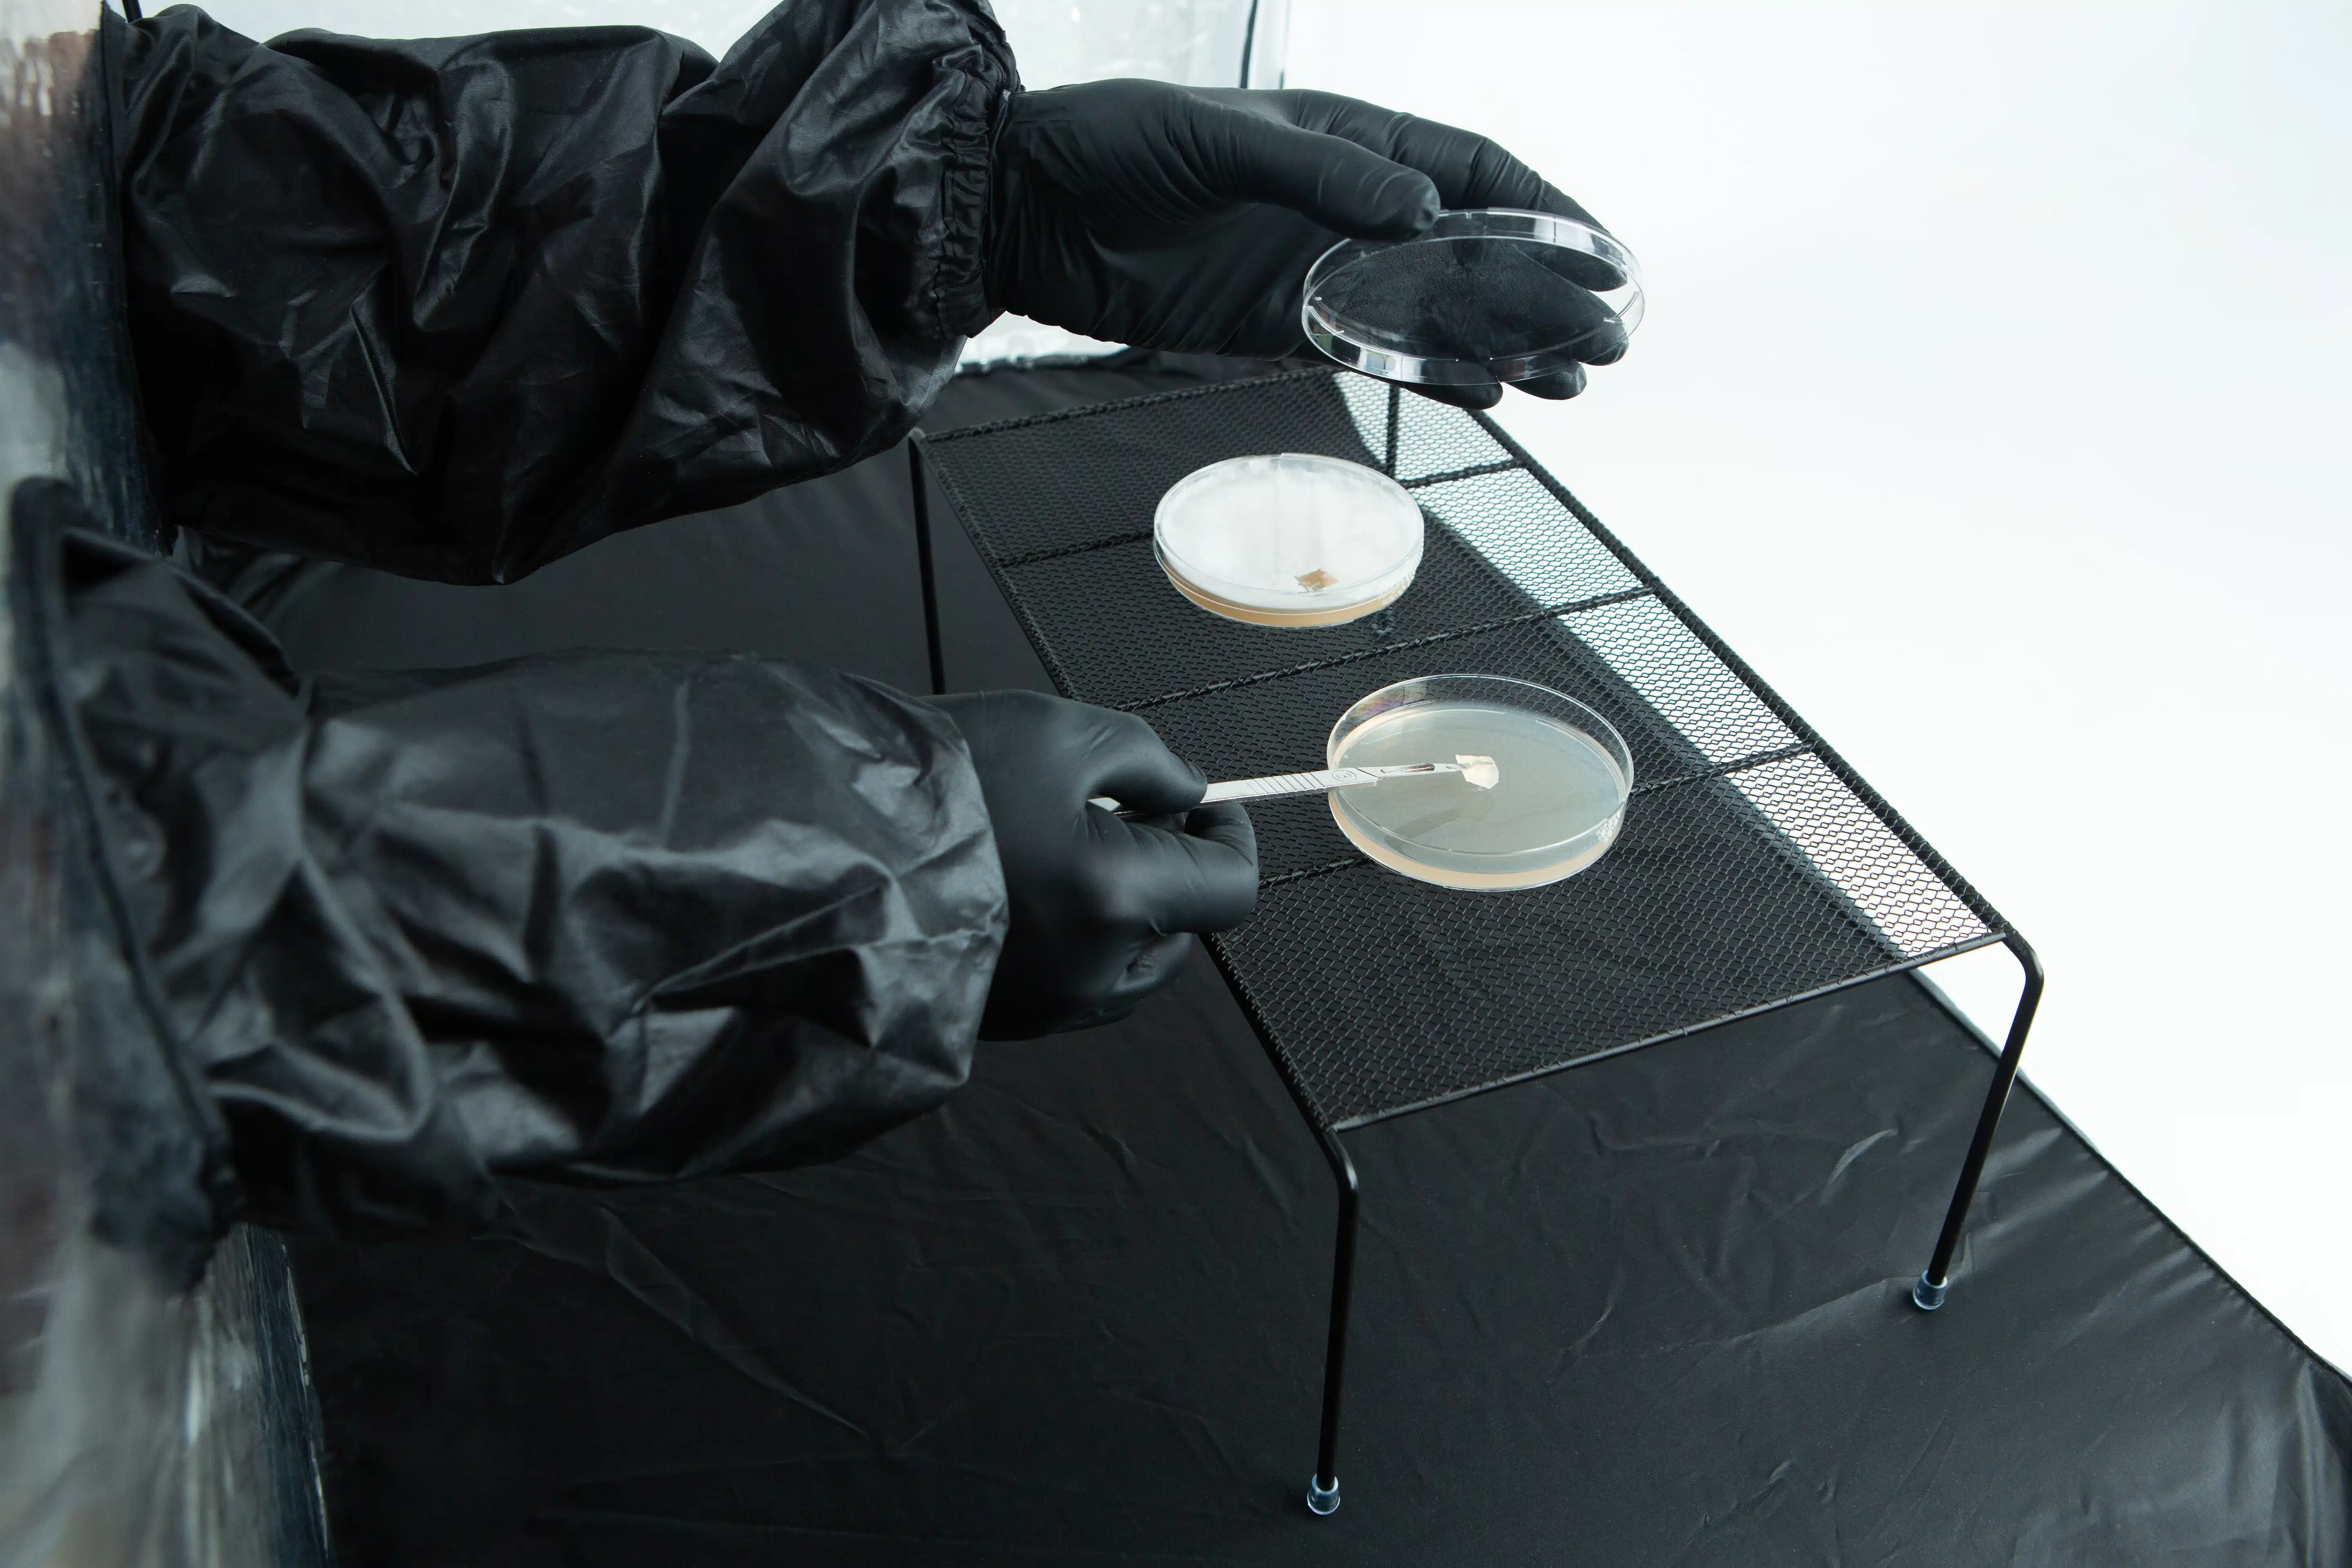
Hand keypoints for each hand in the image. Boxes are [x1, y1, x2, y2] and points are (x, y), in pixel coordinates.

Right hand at [934, 691, 1257, 1038]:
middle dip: (1176, 869)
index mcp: (1117, 899)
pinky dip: (1080, 936)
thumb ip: (1150, 761)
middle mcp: (1092, 970)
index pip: (1232, 887)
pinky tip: (1034, 883)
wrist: (828, 842)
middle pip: (1187, 930)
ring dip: (1130, 908)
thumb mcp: (1061, 733)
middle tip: (1131, 809)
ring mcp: (1049, 1005)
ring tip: (1073, 844)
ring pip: (1133, 964)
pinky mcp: (1008, 1017)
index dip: (1231, 836)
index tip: (1207, 803)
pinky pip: (1077, 981)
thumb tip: (1188, 792)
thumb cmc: (941, 781)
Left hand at [985, 82, 1623, 407]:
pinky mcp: (1284, 329)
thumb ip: (1322, 177)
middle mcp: (1353, 208)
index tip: (1599, 249)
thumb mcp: (1223, 141)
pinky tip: (1490, 396)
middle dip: (1544, 293)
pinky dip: (1432, 376)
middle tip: (1606, 338)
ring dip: (1505, 344)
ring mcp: (1323, 273)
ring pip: (1439, 313)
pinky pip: (1376, 354)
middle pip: (1473, 254)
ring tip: (1571, 379)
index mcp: (1354, 139)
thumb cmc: (1118, 144)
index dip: (1543, 211)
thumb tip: (1416, 214)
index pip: (1473, 174)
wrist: (1034, 209)